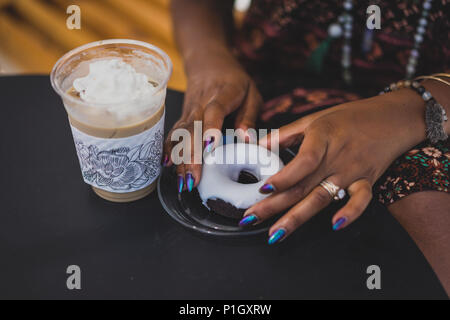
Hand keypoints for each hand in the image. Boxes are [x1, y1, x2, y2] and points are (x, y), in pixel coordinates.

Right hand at [164, 51, 261, 191]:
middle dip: (191, 156)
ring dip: (180, 159)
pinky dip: (169, 150)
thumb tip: (248, 140)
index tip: (210, 146)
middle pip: (192, 128)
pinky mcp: (183, 117)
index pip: (214, 110)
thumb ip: (250, 117)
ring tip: (183, 181)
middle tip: (194, 179)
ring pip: (180, 134)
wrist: (208, 62)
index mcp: (223, 93)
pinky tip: (168, 166)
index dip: (210, 127)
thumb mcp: (251, 93)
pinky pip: (174, 134)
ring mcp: (189, 110)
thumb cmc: (234, 81)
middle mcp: (201, 102)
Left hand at [241, 89, 426, 242]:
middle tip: (250, 219)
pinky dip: (351, 213)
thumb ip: (284, 134)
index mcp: (321, 139)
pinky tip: (334, 226)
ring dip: (297, 218)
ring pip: (322, 199)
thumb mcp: (314, 119)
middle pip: (302, 187)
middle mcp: (335, 159)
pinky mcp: (367, 181)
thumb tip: (256, 145)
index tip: (263, 189)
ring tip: (276, 234)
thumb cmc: (350, 117)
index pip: (302, 162)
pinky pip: (361, 201)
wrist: (392, 118)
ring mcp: (352, 172)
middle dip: (274, 206)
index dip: (283, 177)